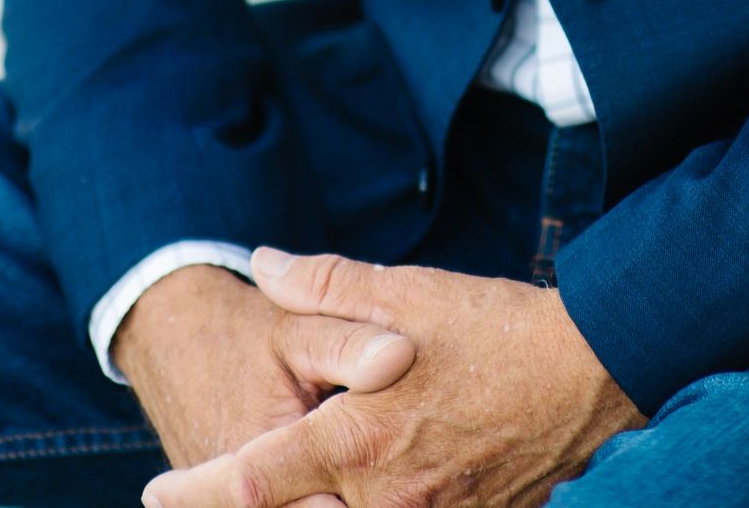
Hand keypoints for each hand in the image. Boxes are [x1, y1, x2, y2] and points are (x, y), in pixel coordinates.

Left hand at [140, 247, 643, 507]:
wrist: (593, 372)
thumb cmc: (497, 325)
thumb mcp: (407, 292)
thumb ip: (326, 283)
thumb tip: (264, 264)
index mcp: (359, 439)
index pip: (254, 480)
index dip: (196, 492)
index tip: (155, 495)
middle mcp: (386, 497)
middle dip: (260, 502)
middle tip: (223, 481)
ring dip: (321, 501)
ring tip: (314, 470)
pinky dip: (376, 505)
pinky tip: (383, 479)